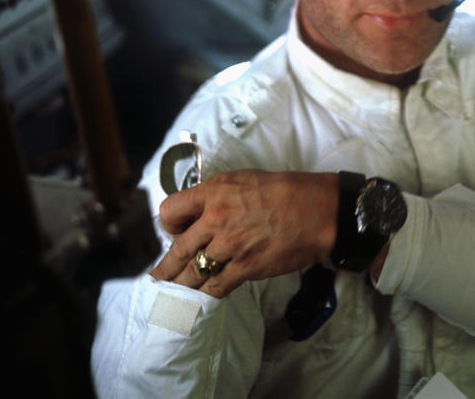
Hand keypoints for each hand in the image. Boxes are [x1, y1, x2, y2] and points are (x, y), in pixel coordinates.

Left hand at [150, 170, 338, 296]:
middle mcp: (216, 218)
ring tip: (174, 293)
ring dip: (182, 285)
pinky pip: (215, 287)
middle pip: (178, 249)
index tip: (175, 232)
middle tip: (158, 276)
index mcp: (214, 191)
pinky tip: (204, 294)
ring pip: (192, 272)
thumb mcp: (244, 180)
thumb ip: (218, 196)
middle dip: (165, 267)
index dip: (169, 224)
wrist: (317, 210)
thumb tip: (201, 215)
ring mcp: (229, 245)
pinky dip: (207, 292)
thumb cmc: (285, 190)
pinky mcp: (245, 267)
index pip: (170, 211)